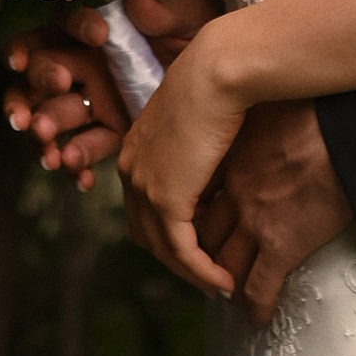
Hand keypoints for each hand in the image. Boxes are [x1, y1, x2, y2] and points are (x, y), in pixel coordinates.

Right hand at [5, 0, 225, 188]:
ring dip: (46, 132)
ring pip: (54, 115)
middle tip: (40, 107)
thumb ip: (167, 11)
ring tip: (52, 151)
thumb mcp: (193, 17)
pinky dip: (77, 163)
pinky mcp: (111, 133)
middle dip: (38, 88)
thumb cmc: (208, 35)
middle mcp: (88, 64)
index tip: (92, 38)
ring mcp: (95, 101)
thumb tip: (137, 2)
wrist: (231, 78)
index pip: (62, 25)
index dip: (62, 30)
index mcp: (98, 30)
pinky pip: (82, 150)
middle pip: (42, 72)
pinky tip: (82, 175)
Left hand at [116, 21, 252, 296]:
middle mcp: (131, 171)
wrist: (217, 71)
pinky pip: (182, 251)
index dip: (170, 232)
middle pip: (147, 233)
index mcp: (136, 151)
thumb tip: (217, 174)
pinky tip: (223, 281)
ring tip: (220, 284)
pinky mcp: (166, 199)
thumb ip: (198, 152)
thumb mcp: (200, 124)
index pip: (144, 207)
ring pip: (163, 249)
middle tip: (210, 274)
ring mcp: (144, 186)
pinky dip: (201, 271)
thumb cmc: (220, 85)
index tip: (202, 247)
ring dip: (191, 273)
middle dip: (178, 259)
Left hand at [195, 99, 351, 327]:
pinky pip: (259, 287)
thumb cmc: (320, 108)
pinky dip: (255, 306)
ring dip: (223, 284)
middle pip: (201, 234)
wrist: (348, 128)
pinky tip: (258, 318)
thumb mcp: (274, 104)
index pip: (198, 195)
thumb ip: (259, 119)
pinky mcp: (282, 245)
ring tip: (229, 296)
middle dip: (200, 254)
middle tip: (206, 266)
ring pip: (222, 266)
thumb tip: (266, 115)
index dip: (195, 214)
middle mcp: (233, 192)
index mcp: (231, 158)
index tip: (200, 223)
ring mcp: (254, 221)